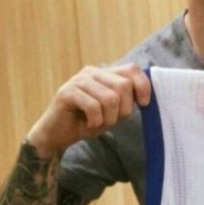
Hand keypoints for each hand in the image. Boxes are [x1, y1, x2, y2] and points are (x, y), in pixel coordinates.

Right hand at [27, 63, 150, 156]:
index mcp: (105, 73)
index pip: (132, 69)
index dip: (143, 85)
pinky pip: (93, 106)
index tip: (144, 104)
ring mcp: (78, 80)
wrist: (57, 135)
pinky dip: (95, 121)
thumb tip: (146, 97)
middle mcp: (92, 72)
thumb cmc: (88, 122)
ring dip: (109, 118)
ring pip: (110, 98)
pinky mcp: (66, 92)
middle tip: (112, 120)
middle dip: (124, 109)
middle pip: (124, 85)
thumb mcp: (114, 111)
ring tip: (98, 122)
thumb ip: (127, 100)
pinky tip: (88, 124)